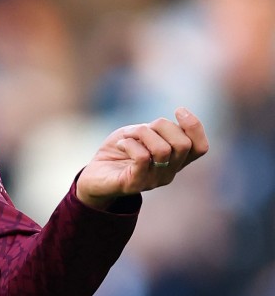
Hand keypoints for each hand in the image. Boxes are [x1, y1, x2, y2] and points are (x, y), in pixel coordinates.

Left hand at [75, 107, 208, 208]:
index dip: (195, 126)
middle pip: (183, 145)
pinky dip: (130, 143)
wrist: (94, 175)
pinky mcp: (133, 184)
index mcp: (175, 160)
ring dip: (143, 133)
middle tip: (141, 128)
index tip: (179, 110)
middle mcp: (169, 173)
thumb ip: (157, 129)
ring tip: (128, 136)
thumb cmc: (118, 151)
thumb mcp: (139, 133)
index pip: (201, 147)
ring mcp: (152, 181)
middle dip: (162, 126)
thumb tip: (172, 121)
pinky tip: (120, 144)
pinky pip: (142, 157)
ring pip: (162, 150)